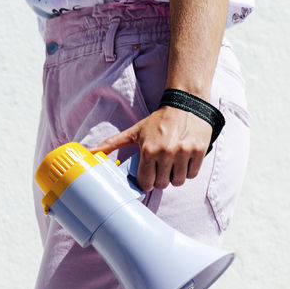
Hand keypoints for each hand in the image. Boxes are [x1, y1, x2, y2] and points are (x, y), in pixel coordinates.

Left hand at [91, 106, 212, 191]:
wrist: (186, 104)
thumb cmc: (158, 120)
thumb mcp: (134, 131)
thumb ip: (112, 144)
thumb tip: (90, 152)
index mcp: (148, 150)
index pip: (146, 182)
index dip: (146, 182)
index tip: (148, 177)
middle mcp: (166, 153)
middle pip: (162, 184)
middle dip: (160, 180)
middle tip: (161, 169)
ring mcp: (184, 152)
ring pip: (178, 181)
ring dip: (175, 177)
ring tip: (173, 165)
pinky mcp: (199, 151)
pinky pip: (192, 174)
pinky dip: (188, 171)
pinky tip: (184, 160)